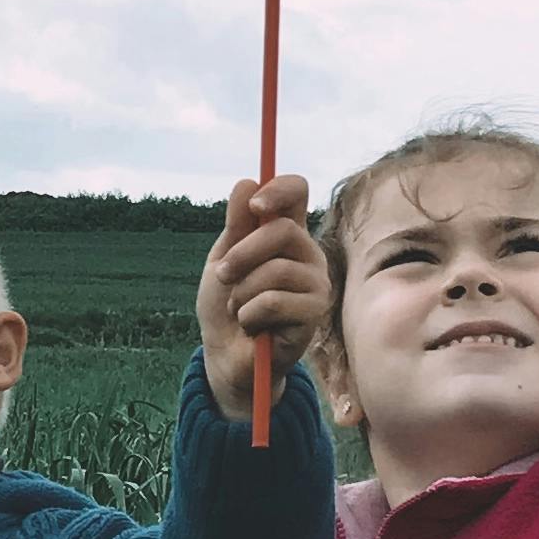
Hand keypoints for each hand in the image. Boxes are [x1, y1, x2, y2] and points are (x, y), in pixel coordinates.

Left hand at [195, 175, 330, 421]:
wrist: (227, 355)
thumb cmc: (226, 304)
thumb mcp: (223, 259)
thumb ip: (236, 225)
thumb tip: (247, 183)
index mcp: (286, 232)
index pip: (298, 192)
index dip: (280, 189)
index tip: (255, 205)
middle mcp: (307, 253)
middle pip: (282, 229)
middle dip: (241, 254)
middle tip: (224, 276)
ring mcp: (316, 283)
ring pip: (275, 270)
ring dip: (242, 293)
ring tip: (240, 309)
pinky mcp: (314, 314)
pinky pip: (275, 301)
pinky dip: (250, 315)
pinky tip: (253, 327)